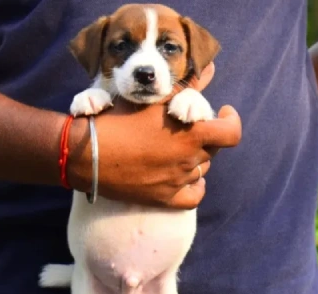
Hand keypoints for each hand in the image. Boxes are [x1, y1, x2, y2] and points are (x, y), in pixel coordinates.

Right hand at [68, 64, 241, 208]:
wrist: (87, 154)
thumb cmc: (116, 121)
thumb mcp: (151, 99)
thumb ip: (186, 87)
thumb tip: (210, 70)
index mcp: (190, 133)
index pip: (231, 132)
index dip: (231, 122)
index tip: (223, 113)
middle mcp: (188, 158)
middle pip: (211, 149)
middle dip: (204, 137)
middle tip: (184, 130)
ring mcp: (177, 181)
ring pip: (201, 170)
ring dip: (194, 158)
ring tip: (174, 150)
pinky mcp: (164, 198)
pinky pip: (193, 196)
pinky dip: (194, 187)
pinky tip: (186, 179)